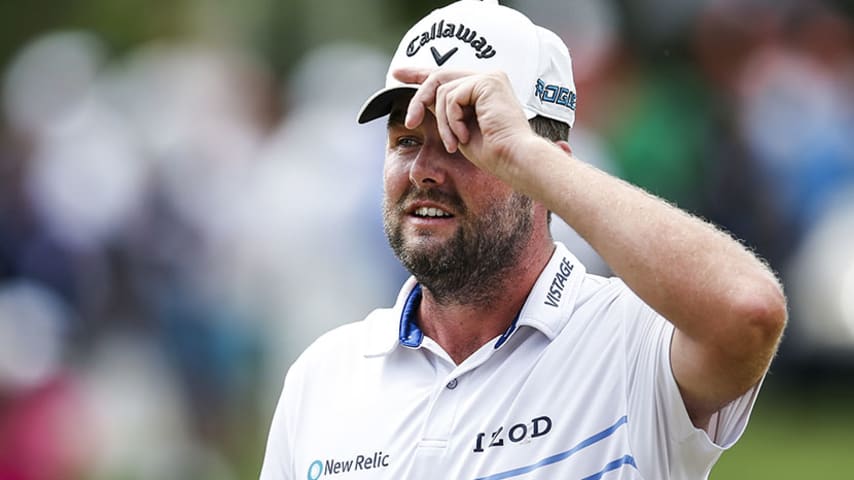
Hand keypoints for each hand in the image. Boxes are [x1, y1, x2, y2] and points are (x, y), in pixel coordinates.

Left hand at [393, 68, 535, 182]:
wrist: (513, 159)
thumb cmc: (492, 152)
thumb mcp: (459, 128)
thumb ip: (444, 110)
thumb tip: (423, 100)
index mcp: (483, 88)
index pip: (446, 74)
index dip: (418, 73)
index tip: (397, 73)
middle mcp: (487, 78)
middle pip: (438, 77)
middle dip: (418, 98)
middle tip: (410, 122)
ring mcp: (489, 77)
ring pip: (443, 91)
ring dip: (442, 122)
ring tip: (454, 142)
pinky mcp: (487, 81)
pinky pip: (452, 97)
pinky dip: (452, 120)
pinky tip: (464, 135)